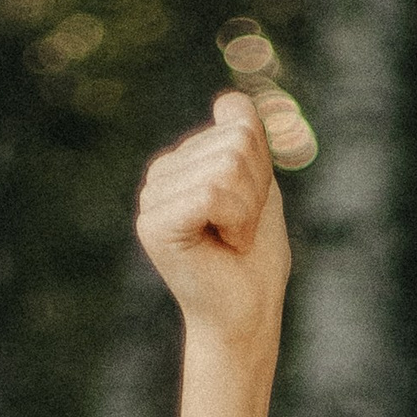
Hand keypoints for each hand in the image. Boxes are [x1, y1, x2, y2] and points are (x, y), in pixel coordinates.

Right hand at [136, 92, 291, 349]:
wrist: (247, 316)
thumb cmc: (255, 261)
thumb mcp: (260, 187)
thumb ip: (247, 140)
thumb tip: (228, 100)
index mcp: (186, 159)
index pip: (239, 121)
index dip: (263, 167)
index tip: (251, 208)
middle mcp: (163, 171)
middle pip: (236, 142)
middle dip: (257, 191)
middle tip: (242, 231)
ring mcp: (153, 195)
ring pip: (228, 167)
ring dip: (248, 211)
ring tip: (232, 240)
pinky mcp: (154, 221)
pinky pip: (214, 193)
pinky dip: (237, 222)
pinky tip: (224, 246)